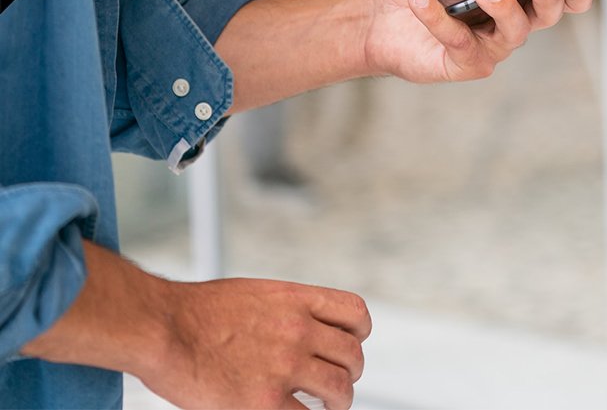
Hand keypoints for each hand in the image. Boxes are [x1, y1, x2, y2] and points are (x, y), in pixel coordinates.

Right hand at [142, 278, 370, 409]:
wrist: (160, 328)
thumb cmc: (194, 313)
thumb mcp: (254, 295)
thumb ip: (286, 311)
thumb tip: (308, 331)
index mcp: (295, 300)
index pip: (355, 314)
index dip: (359, 334)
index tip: (350, 346)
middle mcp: (298, 329)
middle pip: (352, 355)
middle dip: (350, 372)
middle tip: (335, 383)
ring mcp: (285, 366)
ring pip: (340, 388)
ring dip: (338, 401)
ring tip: (327, 407)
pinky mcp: (265, 401)